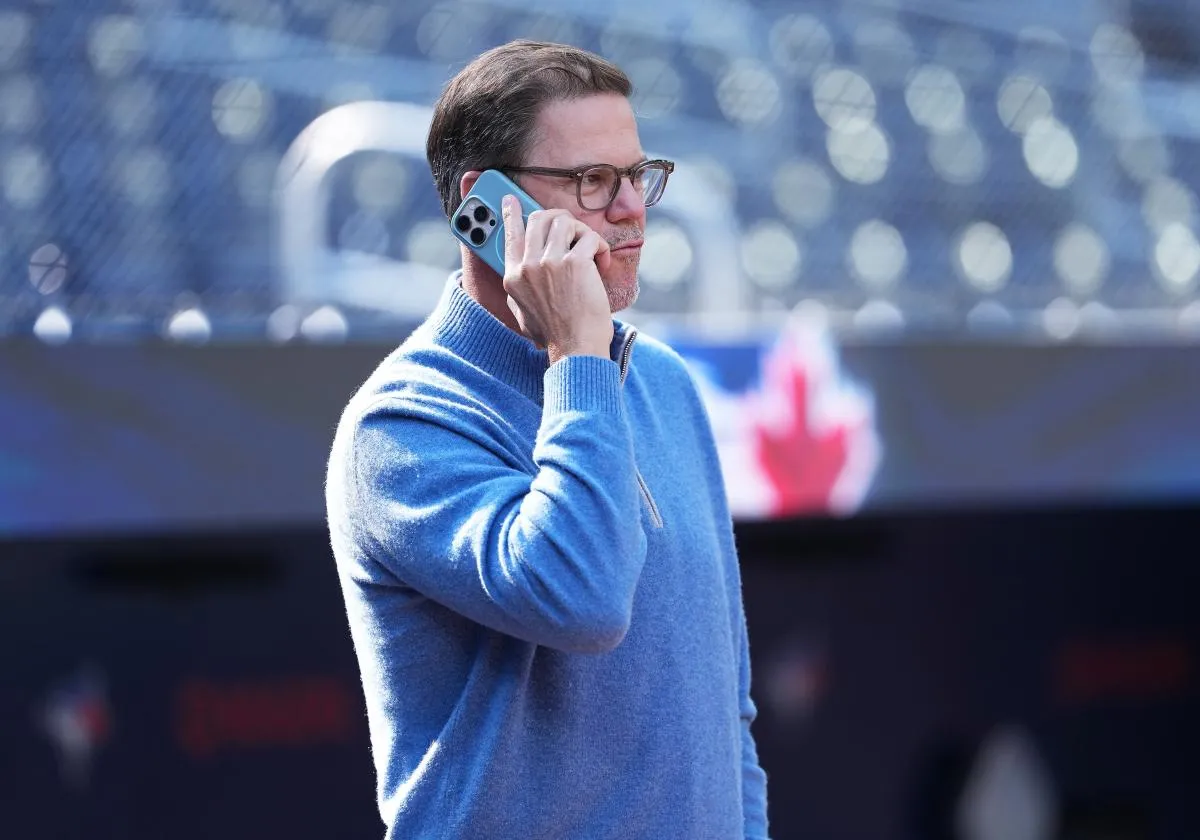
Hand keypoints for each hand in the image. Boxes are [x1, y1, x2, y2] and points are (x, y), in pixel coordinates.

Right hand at [501, 195, 613, 364]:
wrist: (576, 348)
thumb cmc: (556, 335)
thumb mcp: (523, 312)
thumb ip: (519, 289)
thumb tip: (520, 271)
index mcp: (513, 277)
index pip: (509, 235)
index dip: (511, 213)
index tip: (510, 199)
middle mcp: (528, 266)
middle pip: (538, 218)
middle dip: (559, 218)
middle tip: (573, 229)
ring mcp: (550, 262)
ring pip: (564, 221)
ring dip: (581, 231)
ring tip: (590, 250)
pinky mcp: (575, 263)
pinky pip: (589, 238)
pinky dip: (600, 248)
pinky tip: (603, 264)